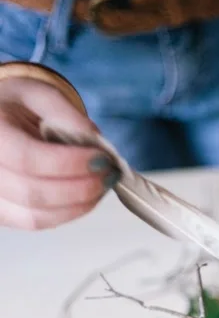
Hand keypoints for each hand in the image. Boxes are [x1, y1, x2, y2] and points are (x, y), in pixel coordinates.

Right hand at [0, 77, 117, 229]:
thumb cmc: (13, 106)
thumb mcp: (36, 93)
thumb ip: (64, 112)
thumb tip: (94, 140)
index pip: (27, 158)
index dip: (69, 164)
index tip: (102, 158)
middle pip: (33, 194)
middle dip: (81, 188)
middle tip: (110, 174)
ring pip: (35, 218)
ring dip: (78, 206)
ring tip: (102, 186)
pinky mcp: (2, 214)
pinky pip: (36, 224)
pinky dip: (67, 214)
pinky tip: (85, 197)